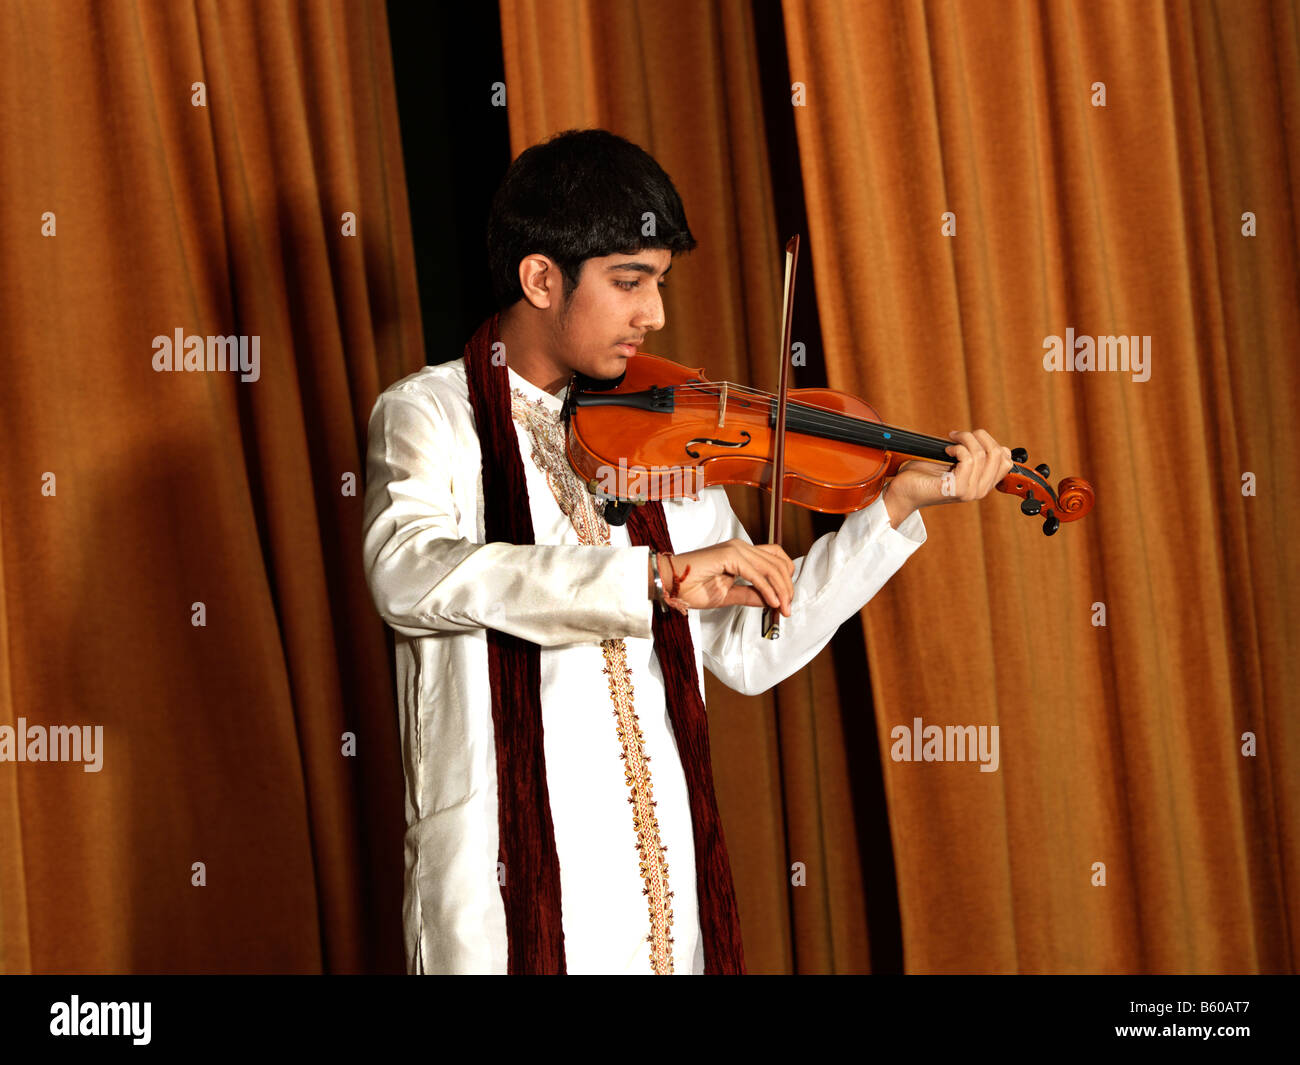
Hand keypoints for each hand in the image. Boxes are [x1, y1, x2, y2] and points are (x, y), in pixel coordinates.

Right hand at [653, 540, 794, 614]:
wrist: (668, 583)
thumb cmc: (690, 587)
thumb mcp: (728, 595)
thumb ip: (750, 595)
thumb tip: (771, 601)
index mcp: (740, 553)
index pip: (774, 558)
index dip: (785, 578)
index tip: (786, 601)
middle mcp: (740, 547)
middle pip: (778, 562)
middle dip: (787, 587)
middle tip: (788, 608)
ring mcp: (735, 549)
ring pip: (771, 567)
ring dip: (781, 589)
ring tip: (783, 608)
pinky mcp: (729, 556)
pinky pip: (756, 574)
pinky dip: (768, 589)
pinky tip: (772, 602)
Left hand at [886, 429, 1013, 519]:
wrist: (903, 492)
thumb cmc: (924, 475)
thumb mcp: (954, 464)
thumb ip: (974, 457)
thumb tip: (987, 440)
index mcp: (983, 485)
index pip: (1006, 460)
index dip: (990, 441)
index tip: (971, 438)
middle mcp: (980, 490)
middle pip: (998, 454)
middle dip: (979, 436)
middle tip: (959, 435)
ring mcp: (970, 491)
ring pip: (982, 454)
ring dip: (965, 439)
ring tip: (951, 440)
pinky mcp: (957, 489)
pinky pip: (968, 459)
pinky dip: (957, 448)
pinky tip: (946, 450)